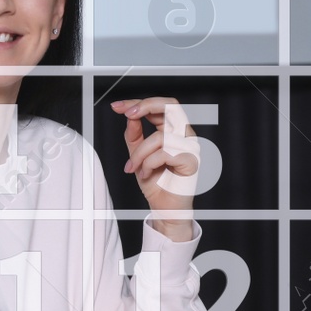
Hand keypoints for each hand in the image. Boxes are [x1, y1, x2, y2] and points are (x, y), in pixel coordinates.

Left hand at [113, 97, 196, 239]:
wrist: (165, 208)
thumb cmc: (157, 183)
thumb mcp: (138, 155)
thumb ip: (135, 135)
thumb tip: (130, 118)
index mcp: (173, 130)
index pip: (160, 106)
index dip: (138, 102)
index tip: (118, 107)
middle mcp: (184, 135)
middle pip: (171, 105)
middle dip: (146, 106)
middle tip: (128, 114)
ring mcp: (191, 147)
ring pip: (161, 136)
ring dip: (141, 152)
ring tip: (135, 166)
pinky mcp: (191, 161)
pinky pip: (165, 154)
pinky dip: (149, 164)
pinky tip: (146, 173)